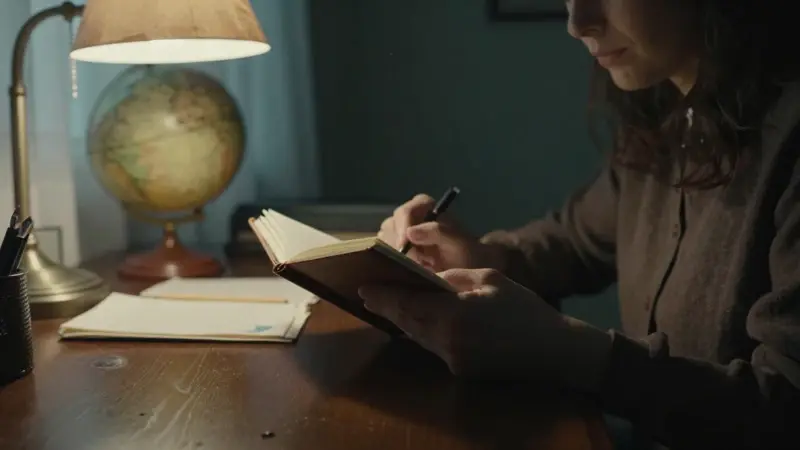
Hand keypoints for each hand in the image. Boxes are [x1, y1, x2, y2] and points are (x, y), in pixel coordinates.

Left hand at [358, 268, 612, 391]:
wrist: (553, 350)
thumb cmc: (524, 308)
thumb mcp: (489, 279)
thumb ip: (453, 279)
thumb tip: (428, 280)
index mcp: (455, 314)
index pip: (407, 304)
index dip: (384, 296)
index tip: (364, 288)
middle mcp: (448, 341)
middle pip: (407, 323)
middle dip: (388, 308)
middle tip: (370, 295)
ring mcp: (453, 360)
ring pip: (418, 337)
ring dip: (403, 321)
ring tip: (389, 306)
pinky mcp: (460, 370)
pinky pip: (433, 347)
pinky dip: (422, 332)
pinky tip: (419, 321)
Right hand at [379, 194, 504, 271]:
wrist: (466, 276)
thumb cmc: (467, 257)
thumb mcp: (460, 244)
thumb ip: (439, 232)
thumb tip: (410, 232)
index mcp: (426, 208)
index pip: (407, 211)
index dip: (403, 226)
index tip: (404, 246)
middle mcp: (409, 217)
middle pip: (391, 225)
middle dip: (397, 245)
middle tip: (411, 263)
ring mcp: (398, 233)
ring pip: (383, 240)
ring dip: (392, 255)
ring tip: (411, 269)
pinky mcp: (392, 250)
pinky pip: (381, 253)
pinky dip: (388, 262)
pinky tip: (402, 272)